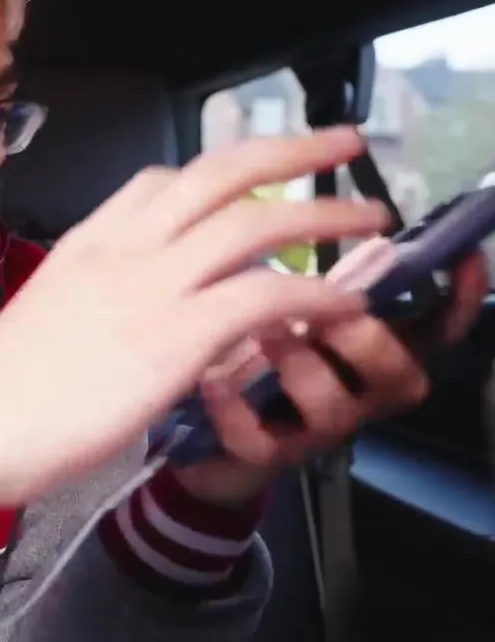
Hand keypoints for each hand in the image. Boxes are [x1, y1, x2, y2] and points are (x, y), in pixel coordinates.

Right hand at [0, 127, 389, 508]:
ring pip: (256, 221)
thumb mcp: (46, 312)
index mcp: (88, 240)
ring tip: (367, 218)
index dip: (217, 176)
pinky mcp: (177, 337)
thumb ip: (96, 293)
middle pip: (221, 172)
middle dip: (291, 151)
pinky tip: (343, 302)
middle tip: (340, 145)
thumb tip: (133, 309)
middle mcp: (124, 247)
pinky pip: (266, 296)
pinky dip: (315, 295)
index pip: (158, 180)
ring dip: (323, 215)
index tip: (249, 187)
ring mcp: (152, 286)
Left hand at [174, 239, 489, 507]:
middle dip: (370, 340)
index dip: (459, 299)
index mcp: (373, 353)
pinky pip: (261, 442)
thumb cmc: (264, 357)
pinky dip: (237, 411)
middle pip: (400, 377)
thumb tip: (334, 221)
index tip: (466, 257)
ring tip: (265, 332)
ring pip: (332, 409)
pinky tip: (213, 379)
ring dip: (301, 366)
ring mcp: (314, 429)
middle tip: (331, 308)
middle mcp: (357, 392)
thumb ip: (321, 277)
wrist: (210, 434)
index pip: (436, 328)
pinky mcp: (266, 455)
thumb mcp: (292, 307)